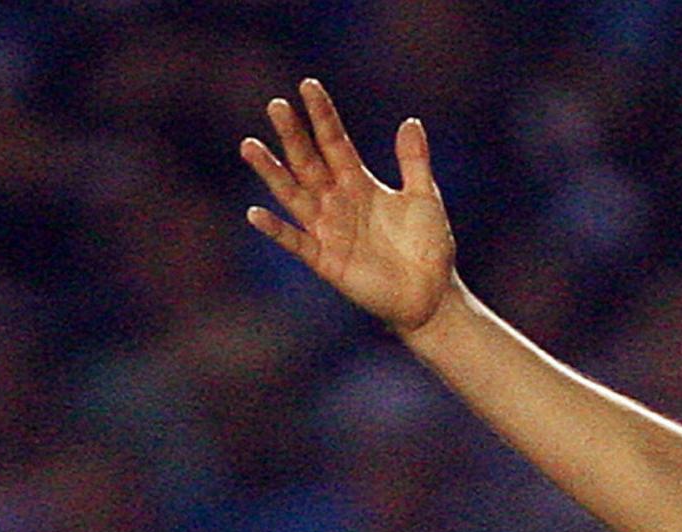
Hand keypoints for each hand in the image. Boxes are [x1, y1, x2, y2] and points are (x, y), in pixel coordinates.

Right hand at [242, 79, 457, 334]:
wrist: (431, 294)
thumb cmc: (428, 245)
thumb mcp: (423, 198)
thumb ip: (414, 162)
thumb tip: (410, 121)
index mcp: (359, 183)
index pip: (334, 142)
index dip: (322, 116)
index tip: (307, 86)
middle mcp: (337, 201)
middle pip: (308, 162)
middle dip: (292, 135)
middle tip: (275, 106)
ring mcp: (328, 230)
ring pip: (293, 195)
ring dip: (272, 173)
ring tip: (249, 146)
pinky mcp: (325, 261)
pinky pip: (296, 242)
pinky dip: (276, 229)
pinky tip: (256, 213)